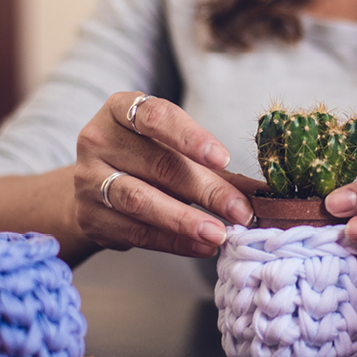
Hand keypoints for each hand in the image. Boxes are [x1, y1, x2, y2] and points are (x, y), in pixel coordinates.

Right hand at [74, 92, 262, 256]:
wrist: (92, 189)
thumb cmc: (145, 161)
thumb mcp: (172, 150)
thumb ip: (215, 167)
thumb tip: (268, 191)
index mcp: (120, 110)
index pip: (156, 117)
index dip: (191, 137)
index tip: (224, 159)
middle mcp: (98, 139)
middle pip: (158, 165)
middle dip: (205, 190)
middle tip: (240, 211)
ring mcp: (88, 179)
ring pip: (141, 200)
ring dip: (185, 220)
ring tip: (220, 234)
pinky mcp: (89, 217)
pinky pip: (135, 231)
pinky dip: (172, 242)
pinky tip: (200, 247)